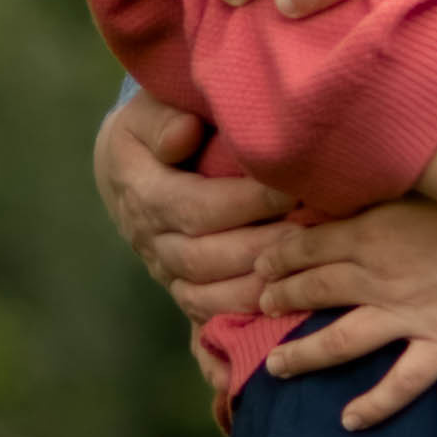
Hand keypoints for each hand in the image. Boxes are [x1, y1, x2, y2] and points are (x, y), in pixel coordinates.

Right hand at [93, 91, 291, 321]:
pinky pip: (203, 316)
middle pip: (204, 257)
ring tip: (301, 274)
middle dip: (260, 249)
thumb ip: (164, 121)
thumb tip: (185, 133)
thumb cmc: (154, 127)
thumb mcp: (147, 111)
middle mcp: (152, 239)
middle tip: (310, 236)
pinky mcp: (179, 287)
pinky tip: (272, 323)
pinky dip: (236, 324)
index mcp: (144, 192)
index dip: (244, 203)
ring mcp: (164, 269)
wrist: (127, 167)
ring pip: (205, 293)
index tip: (290, 191)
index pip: (196, 206)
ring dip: (254, 289)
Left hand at [257, 197, 436, 431]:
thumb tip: (334, 187)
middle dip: (281, 301)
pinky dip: (374, 404)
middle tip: (260, 309)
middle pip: (316, 292)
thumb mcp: (418, 177)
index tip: (258, 266)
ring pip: (341, 340)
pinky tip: (349, 419)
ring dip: (304, 355)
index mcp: (373, 230)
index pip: (307, 247)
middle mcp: (381, 276)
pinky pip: (403, 381)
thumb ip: (376, 187)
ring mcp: (411, 314)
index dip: (278, 259)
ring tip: (276, 366)